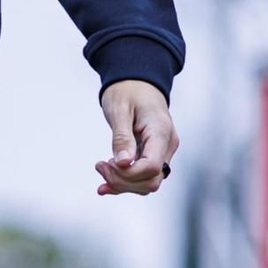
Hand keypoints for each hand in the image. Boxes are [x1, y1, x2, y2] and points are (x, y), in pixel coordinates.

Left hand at [95, 79, 178, 196]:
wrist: (138, 83)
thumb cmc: (127, 91)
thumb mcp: (119, 109)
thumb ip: (122, 137)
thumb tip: (123, 164)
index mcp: (161, 132)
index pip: (151, 167)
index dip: (128, 173)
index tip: (107, 162)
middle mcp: (167, 145)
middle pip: (150, 180)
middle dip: (122, 180)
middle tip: (100, 165)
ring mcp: (163, 152)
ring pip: (148, 184)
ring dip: (122, 183)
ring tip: (101, 168)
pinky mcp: (155, 156)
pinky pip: (143, 177)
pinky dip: (125, 183)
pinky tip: (105, 184)